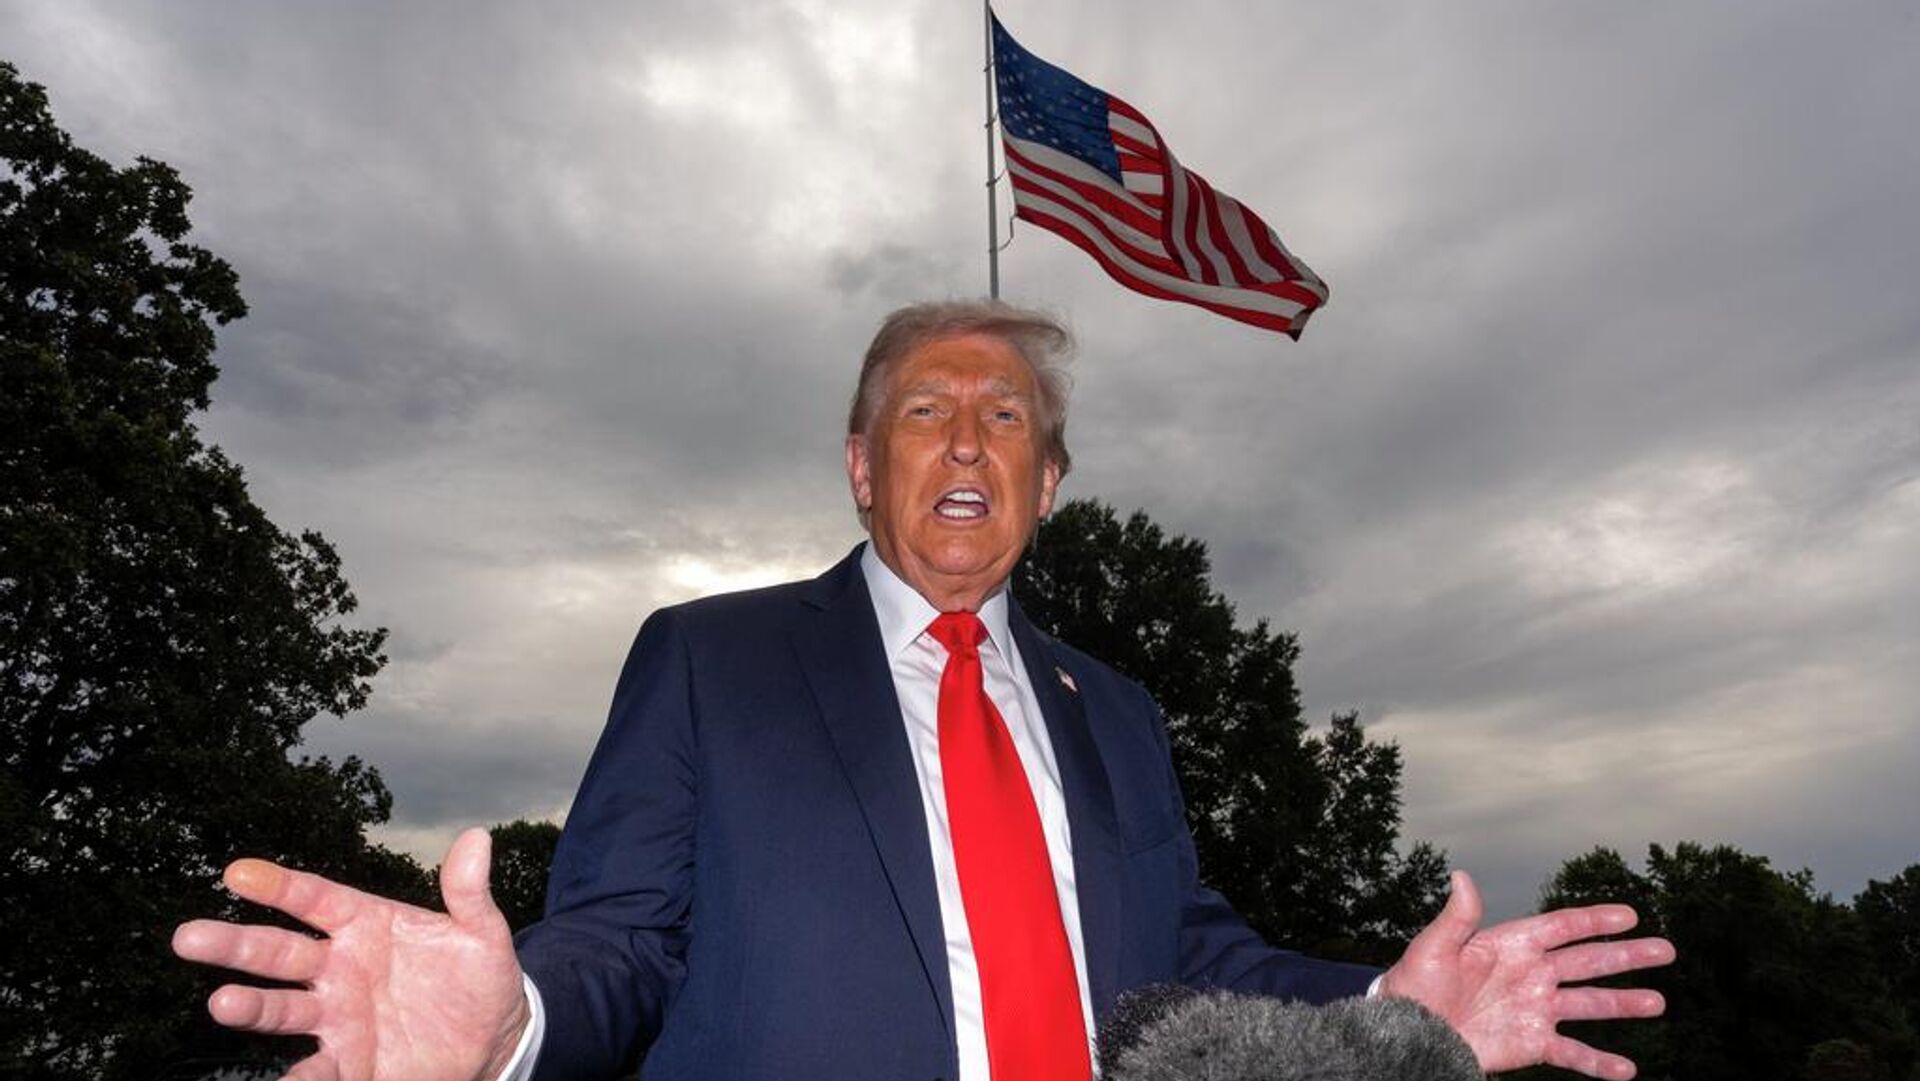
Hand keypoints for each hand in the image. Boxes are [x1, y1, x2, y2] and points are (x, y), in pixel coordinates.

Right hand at [172, 828, 531, 1080]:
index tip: (237, 873)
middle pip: (279, 953)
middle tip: (188, 937)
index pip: (314, 899)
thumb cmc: (478, 976)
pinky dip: (295, 1080)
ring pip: (282, 1010)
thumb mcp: (482, 933)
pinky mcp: (348, 1063)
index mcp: (365, 924)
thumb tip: (477, 839)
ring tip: (223, 1004)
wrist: (494, 1037)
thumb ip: (468, 893)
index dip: (278, 886)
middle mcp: (339, 969)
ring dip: (251, 1006)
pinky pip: (313, 1071)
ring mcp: (337, 1016)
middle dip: (235, 946)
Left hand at [1379, 870, 1673, 1078]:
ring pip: (1589, 1004)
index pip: (1561, 928)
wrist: (1410, 1033)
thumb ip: (1456, 918)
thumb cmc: (1414, 987)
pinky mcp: (1532, 1043)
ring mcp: (1536, 1009)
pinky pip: (1573, 1054)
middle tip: (1666, 950)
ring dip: (1624, 1003)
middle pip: (1588, 962)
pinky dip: (1599, 1063)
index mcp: (1511, 944)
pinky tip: (1627, 1069)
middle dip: (1626, 956)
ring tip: (1659, 1002)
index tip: (1630, 915)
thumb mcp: (1433, 948)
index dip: (1595, 920)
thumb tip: (1460, 875)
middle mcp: (1532, 974)